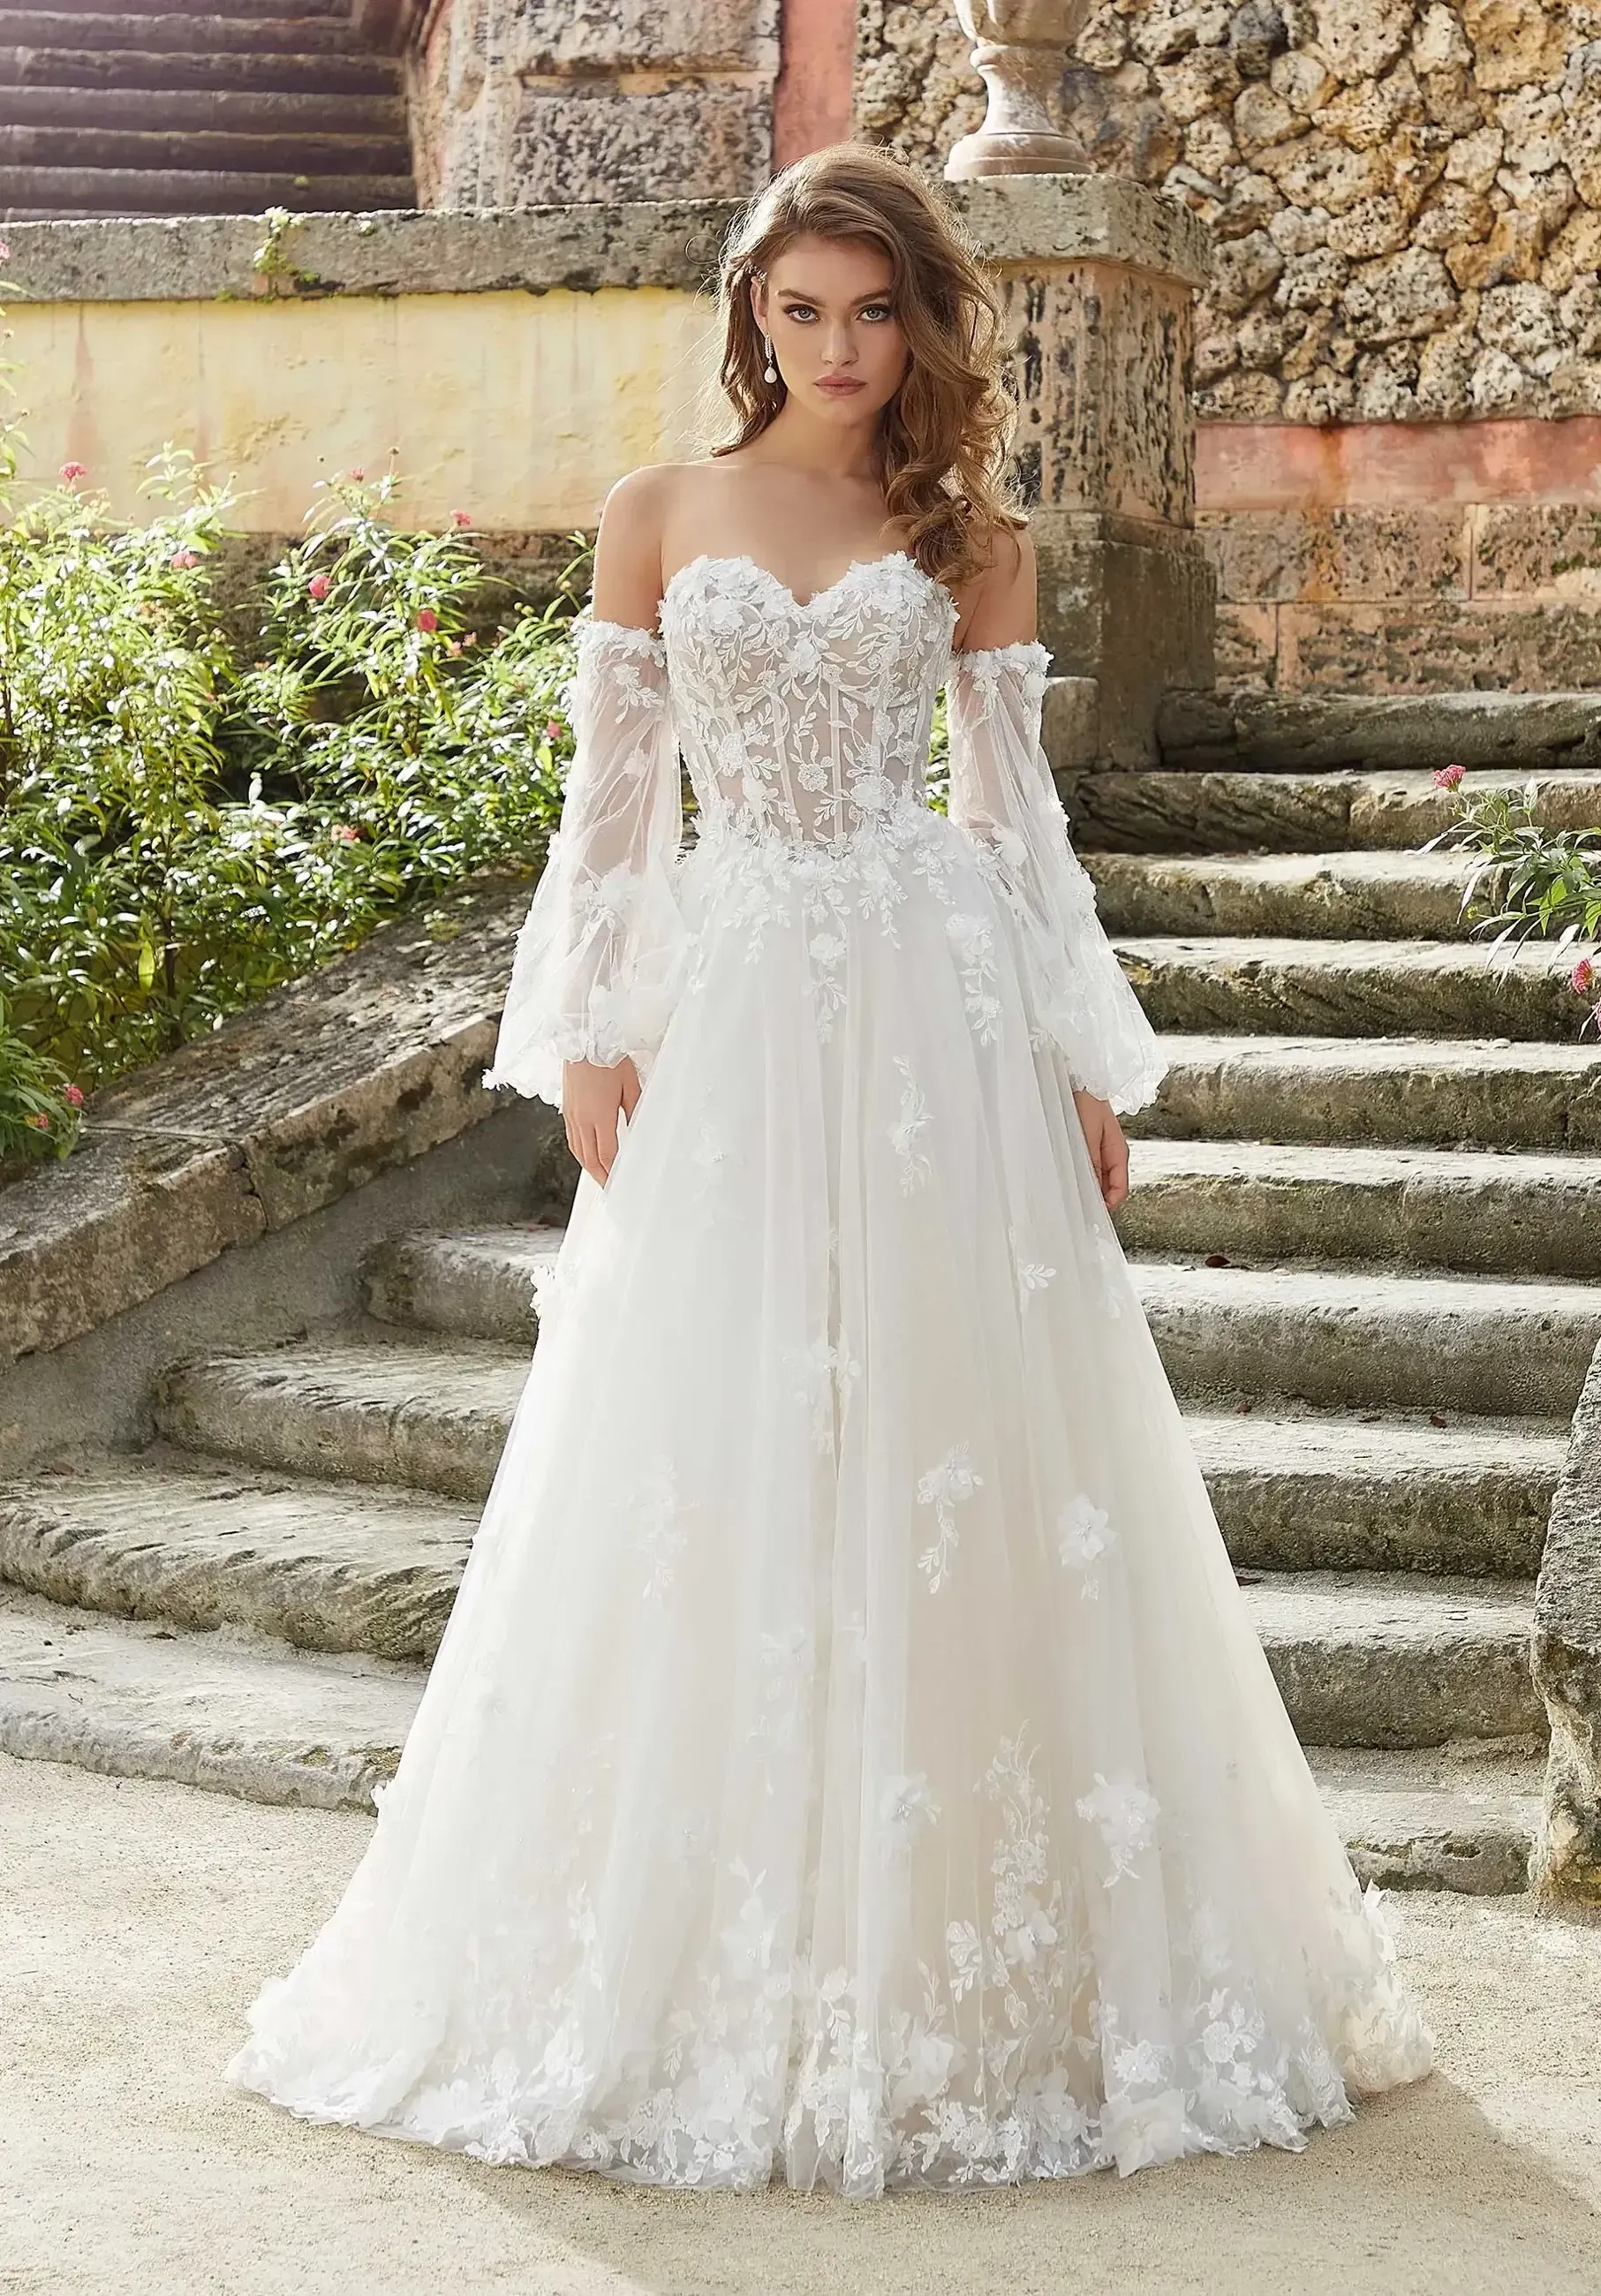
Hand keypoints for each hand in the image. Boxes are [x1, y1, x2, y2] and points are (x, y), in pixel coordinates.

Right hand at [562, 1056, 640, 1184]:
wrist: (582, 1039)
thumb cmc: (607, 1058)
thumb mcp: (631, 1084)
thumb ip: (635, 1110)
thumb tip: (639, 1129)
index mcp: (600, 1116)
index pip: (607, 1154)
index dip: (613, 1173)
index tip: (619, 1184)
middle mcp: (582, 1119)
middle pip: (589, 1158)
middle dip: (600, 1176)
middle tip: (609, 1188)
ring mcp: (572, 1115)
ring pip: (578, 1150)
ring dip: (588, 1167)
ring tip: (599, 1176)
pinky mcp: (567, 1108)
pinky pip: (572, 1138)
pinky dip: (579, 1152)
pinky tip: (586, 1154)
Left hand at [1072, 1087, 1129, 1212]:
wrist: (1077, 1080)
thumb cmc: (1084, 1102)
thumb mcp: (1088, 1134)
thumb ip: (1090, 1161)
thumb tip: (1091, 1189)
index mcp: (1118, 1153)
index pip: (1119, 1189)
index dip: (1108, 1205)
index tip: (1093, 1214)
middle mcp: (1111, 1155)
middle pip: (1108, 1188)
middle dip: (1095, 1199)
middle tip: (1075, 1209)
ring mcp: (1099, 1151)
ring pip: (1097, 1180)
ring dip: (1086, 1188)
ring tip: (1068, 1195)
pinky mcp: (1087, 1148)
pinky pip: (1086, 1169)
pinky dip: (1078, 1176)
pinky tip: (1065, 1179)